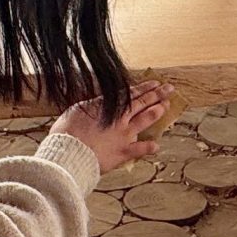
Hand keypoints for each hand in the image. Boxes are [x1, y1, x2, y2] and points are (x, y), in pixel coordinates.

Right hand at [53, 81, 171, 172]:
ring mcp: (124, 135)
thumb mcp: (78, 109)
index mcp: (108, 106)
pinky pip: (140, 149)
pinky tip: (157, 146)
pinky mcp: (123, 152)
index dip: (145, 88)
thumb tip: (99, 101)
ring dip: (157, 112)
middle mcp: (120, 118)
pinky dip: (149, 147)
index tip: (155, 83)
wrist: (69, 152)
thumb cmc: (67, 131)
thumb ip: (93, 105)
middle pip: (142, 103)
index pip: (131, 93)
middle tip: (169, 89)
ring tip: (166, 106)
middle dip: (157, 95)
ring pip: (146, 120)